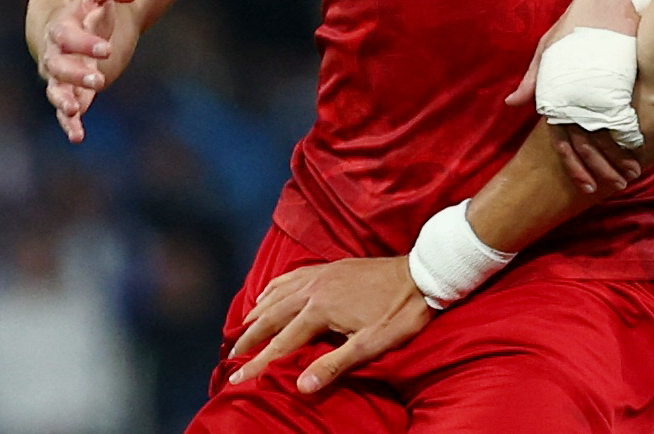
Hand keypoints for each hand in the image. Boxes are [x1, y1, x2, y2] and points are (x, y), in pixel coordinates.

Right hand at [34, 0, 141, 142]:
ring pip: (57, 90)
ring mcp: (63, 74)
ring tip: (75, 110)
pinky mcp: (74, 90)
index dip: (83, 43)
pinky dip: (69, 123)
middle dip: (75, 74)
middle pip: (57, 65)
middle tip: (99, 78)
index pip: (64, 36)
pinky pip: (66, 110)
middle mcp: (57, 52)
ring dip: (64, 100)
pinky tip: (77, 137)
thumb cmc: (91, 2)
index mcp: (61, 26)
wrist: (84, 18)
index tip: (108, 48)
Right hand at [227, 256, 429, 393]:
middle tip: (231, 355)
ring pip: (278, 293)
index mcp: (319, 310)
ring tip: (242, 327)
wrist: (422, 274)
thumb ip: (334, 365)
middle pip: (270, 316)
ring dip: (258, 312)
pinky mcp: (331, 267)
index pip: (280, 343)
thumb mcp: (370, 345)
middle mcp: (313, 289)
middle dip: (249, 337)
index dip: (256, 363)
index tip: (234, 379)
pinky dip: (274, 287)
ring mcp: (321, 274)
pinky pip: (292, 276)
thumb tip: (301, 386)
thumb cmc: (399, 313)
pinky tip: (269, 293)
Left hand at [505, 0, 642, 195]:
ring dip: (616, 159)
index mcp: (555, 91)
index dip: (575, 165)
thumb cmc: (581, 19)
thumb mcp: (552, 46)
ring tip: (629, 175)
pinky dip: (630, 139)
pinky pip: (623, 120)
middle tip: (614, 186)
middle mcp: (574, 97)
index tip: (587, 185)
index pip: (562, 139)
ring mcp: (597, 92)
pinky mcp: (620, 84)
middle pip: (585, 144)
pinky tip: (640, 152)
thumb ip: (535, 78)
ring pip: (603, 137)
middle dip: (599, 169)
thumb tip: (512, 104)